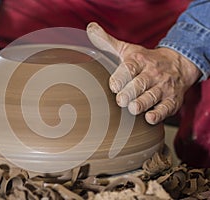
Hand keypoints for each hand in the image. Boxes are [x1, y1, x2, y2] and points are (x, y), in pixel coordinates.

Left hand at [86, 22, 200, 123]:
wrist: (179, 64)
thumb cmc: (146, 60)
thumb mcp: (128, 50)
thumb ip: (108, 42)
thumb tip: (90, 28)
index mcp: (140, 60)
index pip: (130, 68)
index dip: (121, 77)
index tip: (114, 86)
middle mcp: (153, 73)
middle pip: (140, 84)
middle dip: (129, 93)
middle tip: (121, 100)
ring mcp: (163, 87)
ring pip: (152, 96)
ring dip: (142, 104)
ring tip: (133, 109)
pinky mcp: (172, 101)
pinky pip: (166, 108)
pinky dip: (158, 114)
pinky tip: (149, 117)